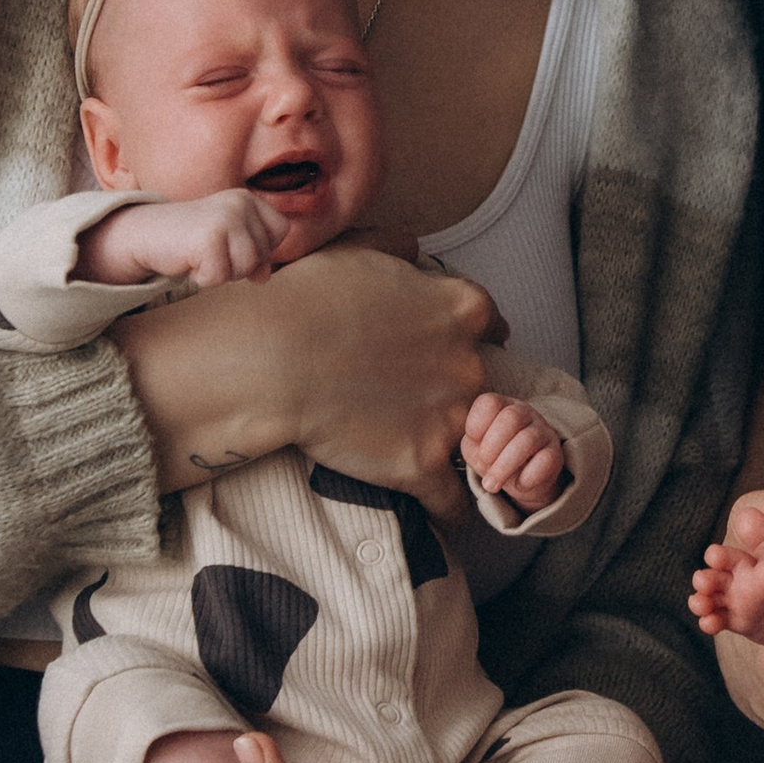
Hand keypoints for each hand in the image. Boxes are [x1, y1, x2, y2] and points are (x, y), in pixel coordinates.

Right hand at [78, 190, 288, 287]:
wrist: (147, 234)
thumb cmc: (191, 239)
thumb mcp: (230, 243)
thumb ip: (256, 256)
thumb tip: (265, 277)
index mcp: (249, 198)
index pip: (281, 231)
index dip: (261, 247)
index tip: (231, 243)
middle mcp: (240, 202)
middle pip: (262, 254)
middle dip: (236, 263)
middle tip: (208, 249)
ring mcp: (224, 218)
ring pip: (245, 268)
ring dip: (221, 272)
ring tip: (200, 255)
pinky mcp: (207, 238)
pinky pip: (219, 278)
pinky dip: (202, 277)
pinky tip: (188, 260)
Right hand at [112, 241, 504, 511]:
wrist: (271, 357)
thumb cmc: (306, 297)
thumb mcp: (359, 249)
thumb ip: (398, 246)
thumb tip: (414, 246)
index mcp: (459, 308)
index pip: (493, 324)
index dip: (475, 339)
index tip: (458, 350)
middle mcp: (468, 361)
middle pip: (485, 383)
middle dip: (462, 394)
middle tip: (424, 401)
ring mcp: (448, 416)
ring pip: (476, 445)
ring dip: (459, 452)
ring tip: (434, 462)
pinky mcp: (421, 464)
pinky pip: (455, 502)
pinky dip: (451, 511)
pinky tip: (441, 516)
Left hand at [460, 394, 565, 511]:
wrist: (520, 480)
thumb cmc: (493, 457)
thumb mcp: (475, 449)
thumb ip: (472, 444)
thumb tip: (482, 452)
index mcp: (502, 406)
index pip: (490, 403)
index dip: (476, 425)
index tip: (475, 442)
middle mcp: (525, 413)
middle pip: (511, 417)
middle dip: (491, 447)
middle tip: (484, 465)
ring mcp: (543, 431)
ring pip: (528, 439)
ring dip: (504, 467)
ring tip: (492, 485)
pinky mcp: (555, 454)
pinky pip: (546, 460)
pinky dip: (527, 477)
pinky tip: (518, 485)